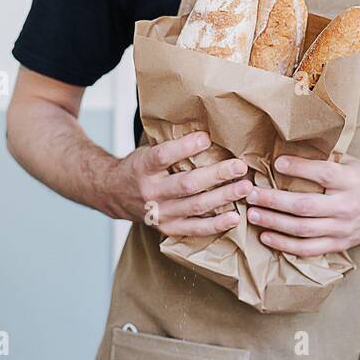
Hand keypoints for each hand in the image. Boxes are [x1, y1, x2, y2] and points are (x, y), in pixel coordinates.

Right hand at [104, 131, 253, 238]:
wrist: (114, 193)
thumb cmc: (138, 168)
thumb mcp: (146, 150)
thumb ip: (172, 147)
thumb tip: (207, 131)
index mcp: (143, 167)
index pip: (163, 156)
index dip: (185, 147)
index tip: (206, 138)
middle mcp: (151, 192)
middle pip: (187, 184)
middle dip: (217, 174)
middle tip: (240, 166)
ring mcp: (160, 213)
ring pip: (196, 206)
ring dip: (224, 196)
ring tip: (245, 187)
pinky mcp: (168, 228)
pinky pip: (195, 229)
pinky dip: (216, 224)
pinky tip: (234, 216)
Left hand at [244, 154, 359, 254]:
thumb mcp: (352, 162)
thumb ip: (325, 158)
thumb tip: (289, 147)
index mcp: (350, 180)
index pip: (323, 173)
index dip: (299, 168)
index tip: (277, 163)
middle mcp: (346, 206)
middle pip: (305, 206)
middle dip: (273, 201)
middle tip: (250, 194)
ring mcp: (343, 228)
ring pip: (303, 230)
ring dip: (274, 223)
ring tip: (252, 214)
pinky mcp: (340, 244)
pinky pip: (309, 249)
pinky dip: (285, 245)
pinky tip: (267, 237)